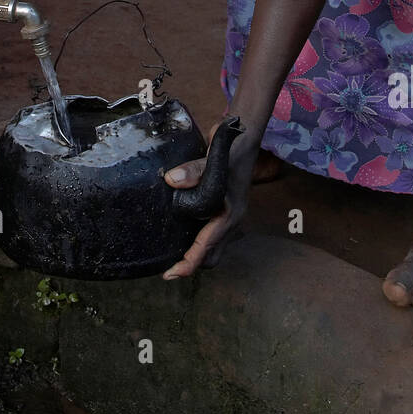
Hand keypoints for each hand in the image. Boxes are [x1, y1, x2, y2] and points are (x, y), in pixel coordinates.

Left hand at [161, 122, 260, 278]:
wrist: (244, 140)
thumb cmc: (232, 151)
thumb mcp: (213, 159)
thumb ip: (193, 170)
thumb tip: (171, 180)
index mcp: (230, 215)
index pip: (207, 247)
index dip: (188, 264)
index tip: (170, 274)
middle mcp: (231, 221)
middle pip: (212, 256)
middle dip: (191, 265)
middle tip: (168, 268)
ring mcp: (229, 217)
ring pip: (212, 248)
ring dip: (195, 254)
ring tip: (171, 255)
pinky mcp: (224, 211)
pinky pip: (211, 235)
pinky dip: (198, 241)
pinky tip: (181, 233)